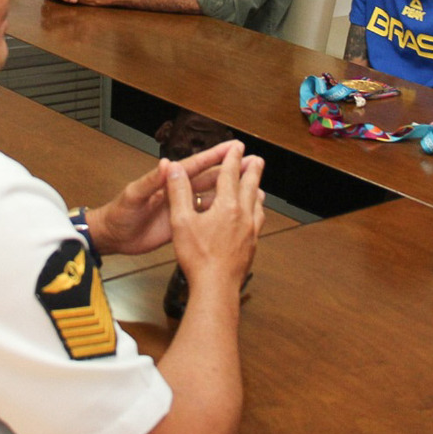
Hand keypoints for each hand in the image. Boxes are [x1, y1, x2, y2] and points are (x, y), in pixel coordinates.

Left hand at [89, 139, 249, 255]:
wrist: (112, 237)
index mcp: (167, 181)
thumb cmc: (118, 214)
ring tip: (248, 186)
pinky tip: (232, 212)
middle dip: (230, 170)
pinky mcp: (181, 225)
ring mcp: (181, 208)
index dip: (215, 155)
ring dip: (228, 191)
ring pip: (210, 197)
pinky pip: (203, 217)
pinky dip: (218, 214)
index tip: (234, 146)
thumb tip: (166, 164)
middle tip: (251, 162)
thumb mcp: (134, 195)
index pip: (196, 165)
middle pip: (209, 178)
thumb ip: (150, 181)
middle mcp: (177, 192)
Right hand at [164, 141, 262, 288]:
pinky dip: (258, 211)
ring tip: (258, 186)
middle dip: (252, 171)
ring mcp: (250, 231)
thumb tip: (174, 169)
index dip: (231, 158)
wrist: (217, 287)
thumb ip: (179, 193)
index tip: (236, 146)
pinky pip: (258, 221)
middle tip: (257, 159)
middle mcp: (243, 215)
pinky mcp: (252, 245)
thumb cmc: (198, 256)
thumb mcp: (181, 221)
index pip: (229, 175)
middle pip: (250, 186)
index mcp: (226, 206)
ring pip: (258, 204)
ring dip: (257, 191)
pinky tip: (255, 217)